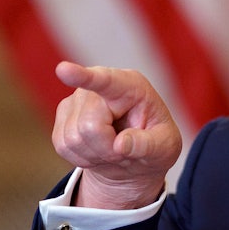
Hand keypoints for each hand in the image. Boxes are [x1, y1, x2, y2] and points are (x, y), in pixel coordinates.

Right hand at [52, 61, 181, 208]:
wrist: (137, 159)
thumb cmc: (155, 146)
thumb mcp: (165, 148)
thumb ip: (148, 145)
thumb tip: (120, 144)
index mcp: (131, 86)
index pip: (106, 81)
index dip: (83, 77)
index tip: (63, 70)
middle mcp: (99, 87)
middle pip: (89, 127)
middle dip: (106, 149)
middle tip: (124, 150)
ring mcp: (77, 99)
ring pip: (73, 139)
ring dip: (95, 155)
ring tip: (113, 150)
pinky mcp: (63, 116)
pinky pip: (63, 145)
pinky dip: (82, 157)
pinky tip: (98, 152)